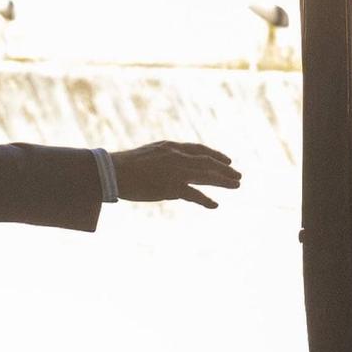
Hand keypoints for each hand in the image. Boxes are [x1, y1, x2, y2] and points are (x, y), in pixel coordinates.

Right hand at [110, 141, 241, 208]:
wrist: (113, 171)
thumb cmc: (125, 166)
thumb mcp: (148, 155)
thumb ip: (163, 159)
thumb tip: (170, 167)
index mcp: (170, 147)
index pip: (199, 150)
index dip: (215, 155)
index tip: (227, 160)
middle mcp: (177, 157)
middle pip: (207, 162)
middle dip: (224, 169)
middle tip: (238, 176)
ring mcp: (175, 171)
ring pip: (206, 175)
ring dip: (223, 181)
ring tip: (237, 185)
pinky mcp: (171, 186)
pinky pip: (194, 194)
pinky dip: (206, 200)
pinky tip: (215, 204)